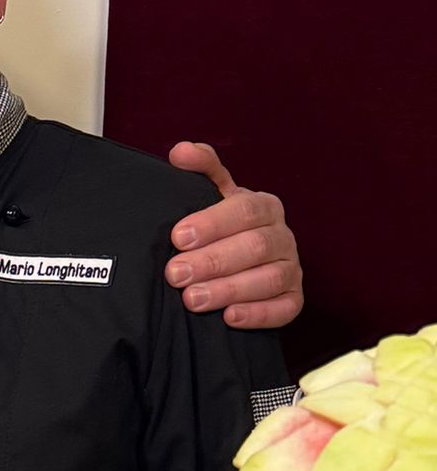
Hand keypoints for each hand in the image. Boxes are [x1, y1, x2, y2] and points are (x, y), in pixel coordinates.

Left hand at [165, 142, 302, 329]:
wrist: (237, 265)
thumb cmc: (219, 228)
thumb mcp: (210, 195)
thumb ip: (200, 170)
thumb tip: (181, 151)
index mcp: (264, 207)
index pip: (244, 210)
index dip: (212, 223)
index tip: (178, 236)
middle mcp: (283, 236)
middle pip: (255, 246)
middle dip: (212, 261)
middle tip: (175, 274)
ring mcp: (292, 269)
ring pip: (269, 279)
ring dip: (229, 290)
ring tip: (192, 300)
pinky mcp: (294, 300)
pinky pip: (285, 309)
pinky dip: (258, 314)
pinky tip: (229, 319)